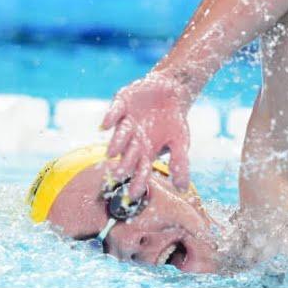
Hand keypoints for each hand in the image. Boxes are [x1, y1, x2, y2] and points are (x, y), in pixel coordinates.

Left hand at [101, 71, 191, 198]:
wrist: (170, 92)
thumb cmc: (173, 121)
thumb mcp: (181, 141)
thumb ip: (180, 163)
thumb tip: (182, 189)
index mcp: (146, 152)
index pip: (141, 170)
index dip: (137, 182)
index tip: (133, 195)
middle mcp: (133, 140)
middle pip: (128, 154)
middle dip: (124, 164)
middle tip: (119, 175)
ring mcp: (126, 123)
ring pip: (120, 134)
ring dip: (116, 143)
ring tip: (111, 154)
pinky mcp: (121, 105)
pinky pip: (115, 111)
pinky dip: (111, 117)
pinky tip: (106, 125)